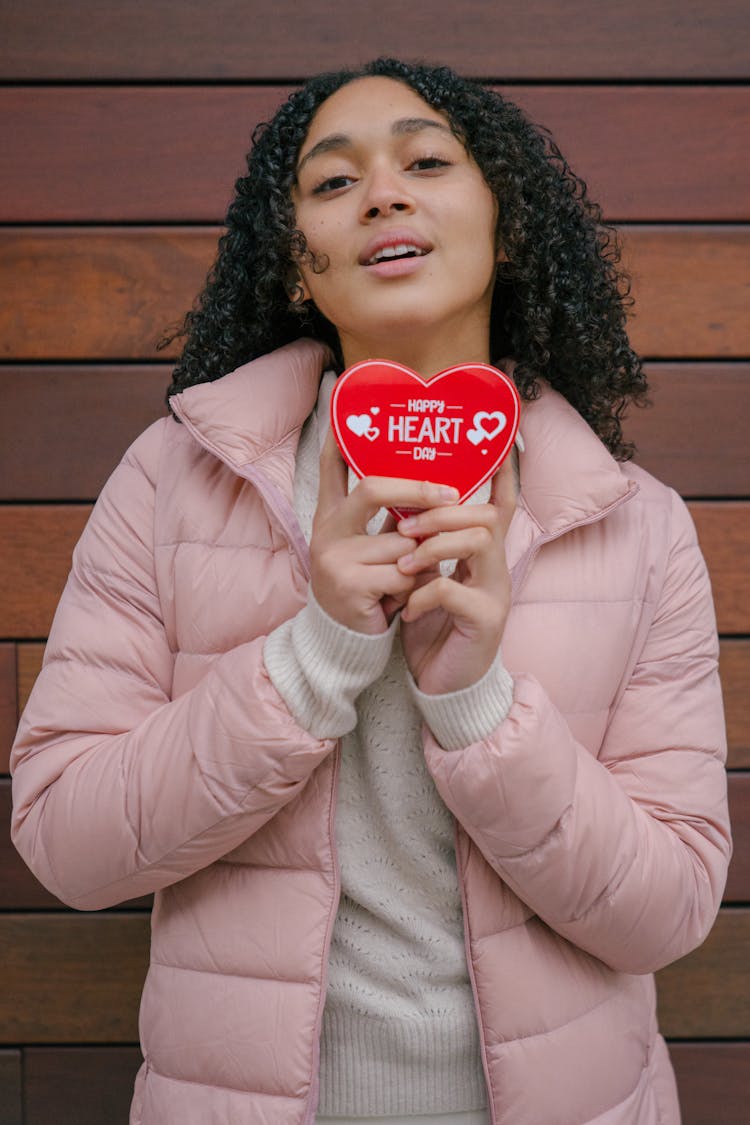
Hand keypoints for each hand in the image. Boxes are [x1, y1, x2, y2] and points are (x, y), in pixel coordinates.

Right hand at [310, 431, 461, 634]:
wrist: (346, 641)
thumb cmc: (369, 588)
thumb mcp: (374, 546)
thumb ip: (391, 516)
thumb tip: (434, 483)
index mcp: (331, 515)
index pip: (332, 466)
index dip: (341, 437)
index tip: (345, 404)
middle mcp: (326, 530)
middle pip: (373, 488)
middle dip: (418, 489)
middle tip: (451, 493)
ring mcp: (333, 556)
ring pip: (402, 541)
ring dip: (423, 560)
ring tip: (417, 577)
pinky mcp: (348, 585)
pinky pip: (402, 574)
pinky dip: (414, 587)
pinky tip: (404, 601)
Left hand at [397, 457, 516, 693]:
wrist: (445, 690)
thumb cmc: (432, 632)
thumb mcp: (421, 582)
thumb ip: (418, 546)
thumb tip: (396, 506)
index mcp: (481, 558)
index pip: (499, 507)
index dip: (501, 475)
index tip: (499, 443)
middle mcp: (496, 570)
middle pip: (487, 516)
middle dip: (444, 512)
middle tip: (405, 526)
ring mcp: (495, 595)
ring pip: (479, 542)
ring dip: (435, 545)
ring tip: (404, 562)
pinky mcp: (485, 622)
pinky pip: (454, 590)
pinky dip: (424, 594)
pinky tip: (406, 609)